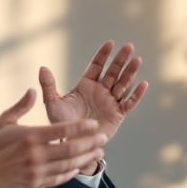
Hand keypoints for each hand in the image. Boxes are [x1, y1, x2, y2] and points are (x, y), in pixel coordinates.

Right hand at [0, 89, 105, 187]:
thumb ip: (21, 105)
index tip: (93, 124)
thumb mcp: (5, 120)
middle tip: (103, 138)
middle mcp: (35, 155)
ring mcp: (36, 171)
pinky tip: (80, 166)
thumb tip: (33, 90)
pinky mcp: (35, 183)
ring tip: (99, 152)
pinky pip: (59, 178)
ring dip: (86, 158)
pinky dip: (71, 172)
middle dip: (90, 143)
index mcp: (30, 136)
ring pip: (68, 165)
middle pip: (70, 149)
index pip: (61, 131)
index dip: (80, 127)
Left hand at [39, 41, 147, 164]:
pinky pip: (129, 103)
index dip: (103, 55)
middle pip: (113, 72)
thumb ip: (49, 86)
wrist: (73, 144)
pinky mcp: (117, 115)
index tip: (110, 43)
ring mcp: (110, 102)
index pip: (97, 66)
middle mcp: (100, 91)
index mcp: (86, 85)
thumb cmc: (62, 124)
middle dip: (121, 60)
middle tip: (129, 46)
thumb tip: (42, 68)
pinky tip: (143, 84)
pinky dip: (136, 95)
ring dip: (130, 73)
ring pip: (122, 84)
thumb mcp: (53, 104)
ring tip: (137, 60)